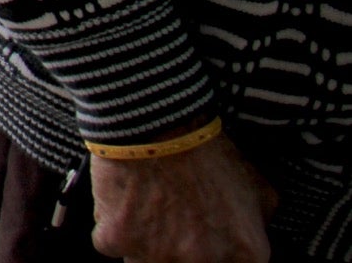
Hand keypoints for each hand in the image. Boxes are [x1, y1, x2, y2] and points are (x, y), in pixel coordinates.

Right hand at [90, 134, 274, 262]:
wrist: (154, 119)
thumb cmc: (204, 147)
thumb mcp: (256, 183)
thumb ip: (259, 218)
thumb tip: (256, 228)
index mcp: (244, 252)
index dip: (221, 255)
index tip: (208, 241)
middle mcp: (202, 262)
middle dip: (181, 252)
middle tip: (174, 225)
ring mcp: (157, 256)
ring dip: (146, 247)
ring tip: (147, 213)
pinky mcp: (116, 241)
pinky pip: (110, 244)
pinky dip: (112, 226)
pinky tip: (122, 201)